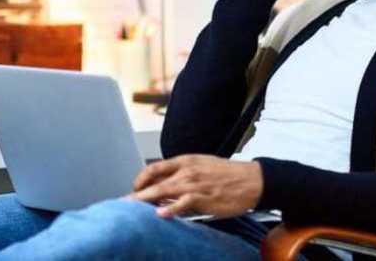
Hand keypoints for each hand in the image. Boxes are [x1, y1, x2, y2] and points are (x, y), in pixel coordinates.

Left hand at [130, 155, 262, 218]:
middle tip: (122, 203)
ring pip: (164, 190)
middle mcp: (187, 171)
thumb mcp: (202, 166)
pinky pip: (183, 203)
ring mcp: (195, 184)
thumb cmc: (228, 175)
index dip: (140, 179)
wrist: (252, 180)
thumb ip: (183, 174)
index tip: (133, 189)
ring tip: (131, 208)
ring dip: (145, 200)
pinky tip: (160, 214)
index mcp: (186, 161)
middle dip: (136, 193)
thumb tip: (165, 186)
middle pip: (155, 181)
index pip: (155, 168)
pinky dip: (171, 208)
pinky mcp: (204, 198)